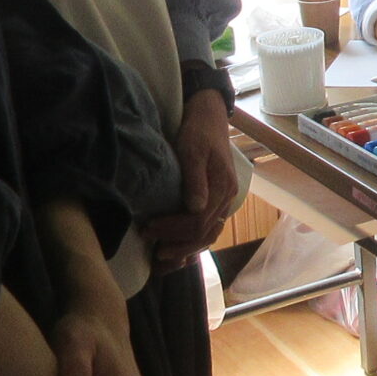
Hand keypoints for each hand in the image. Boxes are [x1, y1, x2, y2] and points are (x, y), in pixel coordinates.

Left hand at [149, 91, 240, 269]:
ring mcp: (223, 201)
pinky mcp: (215, 201)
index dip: (173, 229)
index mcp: (223, 187)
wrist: (208, 116)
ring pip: (208, 235)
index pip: (199, 221)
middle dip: (178, 245)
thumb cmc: (197, 130)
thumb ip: (195, 178)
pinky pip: (207, 229)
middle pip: (205, 233)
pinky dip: (192, 243)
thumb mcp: (192, 149)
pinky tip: (177, 251)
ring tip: (163, 259)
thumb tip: (195, 208)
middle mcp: (227, 198)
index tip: (149, 229)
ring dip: (186, 249)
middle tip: (153, 250)